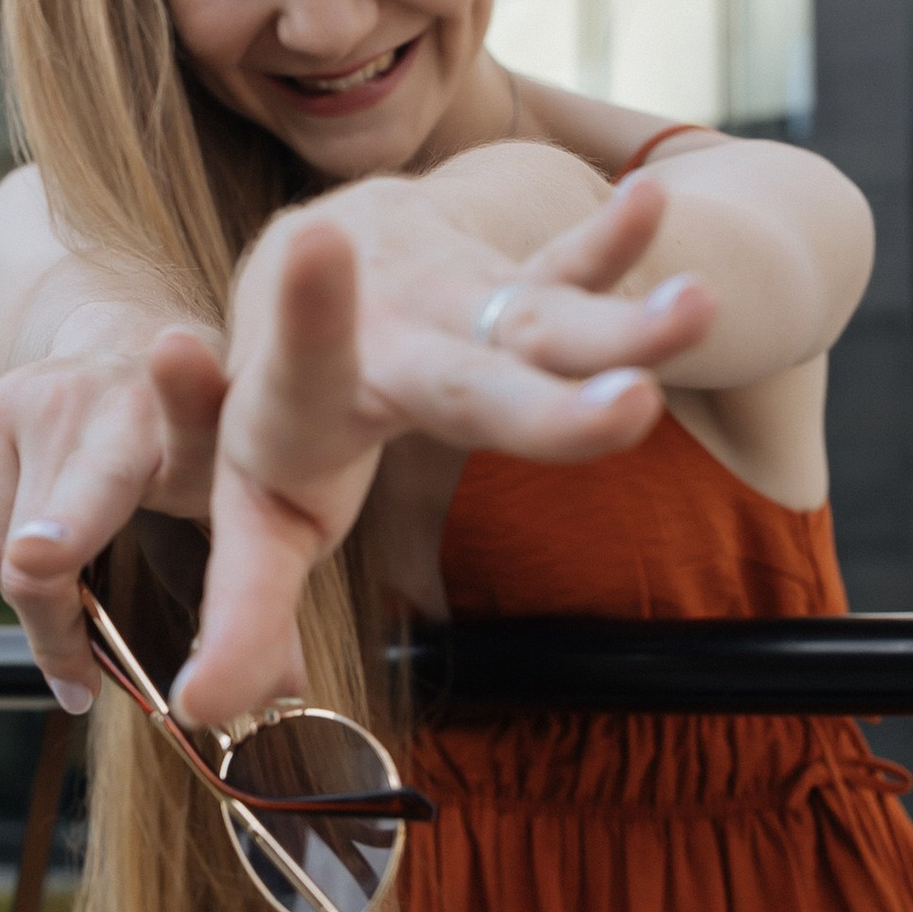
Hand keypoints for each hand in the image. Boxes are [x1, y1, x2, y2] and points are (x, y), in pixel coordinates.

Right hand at [0, 338, 223, 705]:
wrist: (132, 344)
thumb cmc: (200, 452)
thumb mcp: (243, 508)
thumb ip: (259, 599)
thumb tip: (288, 694)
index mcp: (198, 422)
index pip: (186, 418)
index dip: (145, 442)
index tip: (53, 547)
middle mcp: (117, 400)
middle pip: (59, 534)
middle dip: (52, 595)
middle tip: (77, 685)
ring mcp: (45, 400)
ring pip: (19, 557)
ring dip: (49, 611)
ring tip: (83, 633)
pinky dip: (20, 575)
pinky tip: (56, 556)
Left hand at [177, 172, 714, 724]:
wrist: (311, 249)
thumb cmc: (286, 420)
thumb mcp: (255, 518)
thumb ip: (241, 614)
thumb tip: (212, 710)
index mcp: (299, 406)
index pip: (286, 395)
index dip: (262, 364)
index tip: (246, 298)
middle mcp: (382, 342)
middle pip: (466, 385)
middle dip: (543, 409)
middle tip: (630, 414)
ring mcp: (451, 303)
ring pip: (544, 320)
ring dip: (625, 324)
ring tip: (699, 309)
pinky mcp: (504, 279)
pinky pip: (565, 267)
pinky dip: (610, 245)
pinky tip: (652, 201)